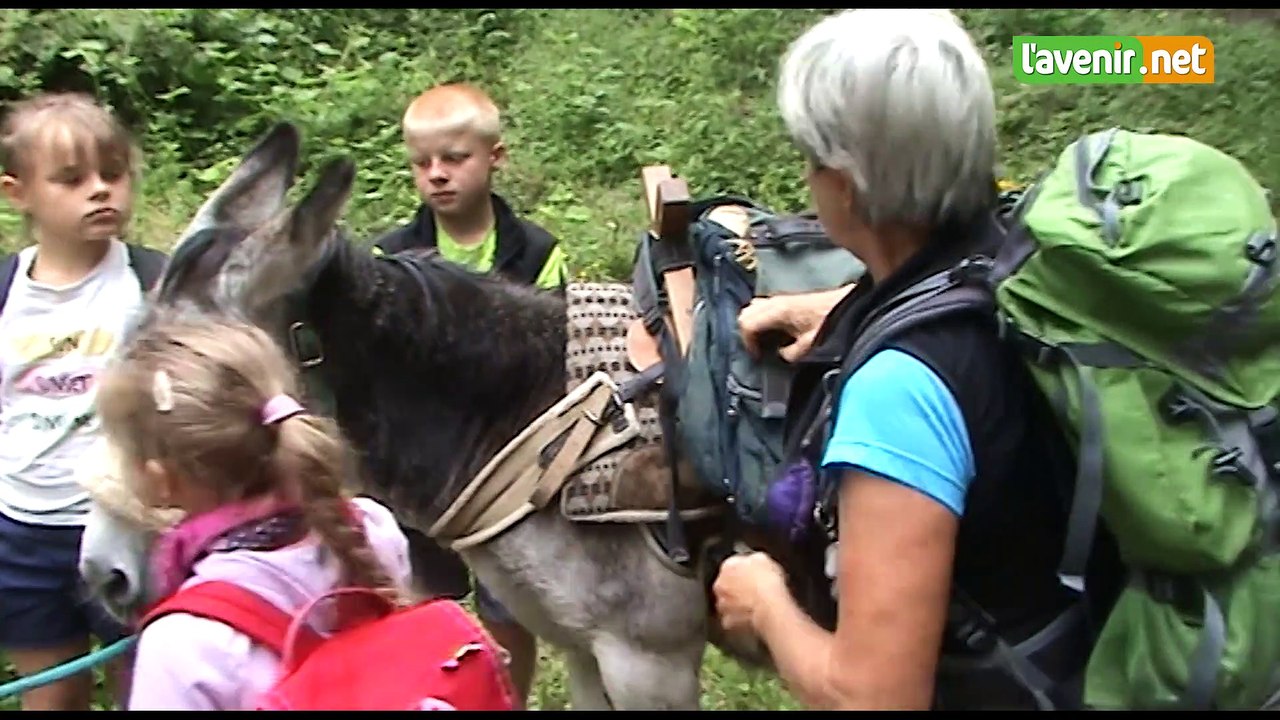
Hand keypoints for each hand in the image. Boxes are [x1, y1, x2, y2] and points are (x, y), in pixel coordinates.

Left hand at [713, 551, 789, 633]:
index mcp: (727, 566)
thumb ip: (753, 560)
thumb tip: (754, 562)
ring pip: (727, 603)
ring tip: (754, 605)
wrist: (769, 607)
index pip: (732, 565)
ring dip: (737, 603)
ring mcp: (723, 604)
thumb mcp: (764, 560)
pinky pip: (733, 620)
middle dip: (737, 587)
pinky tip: (752, 617)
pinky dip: (740, 619)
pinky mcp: (729, 622)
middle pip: (726, 584)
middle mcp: (720, 584)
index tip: (752, 573)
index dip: (743, 569)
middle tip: (753, 590)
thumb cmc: (767, 582)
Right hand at [738, 285, 852, 362]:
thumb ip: (789, 354)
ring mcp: (780, 298)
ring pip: (752, 308)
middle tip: (757, 350)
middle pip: (745, 314)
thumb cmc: (828, 324)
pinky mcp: (787, 299)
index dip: (748, 343)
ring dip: (753, 324)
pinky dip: (761, 319)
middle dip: (746, 334)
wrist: (845, 305)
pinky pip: (763, 307)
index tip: (758, 357)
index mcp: (777, 311)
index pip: (747, 324)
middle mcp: (774, 302)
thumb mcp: (809, 346)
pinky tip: (774, 332)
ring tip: (763, 341)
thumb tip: (780, 354)